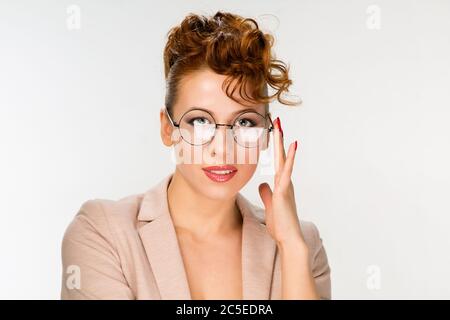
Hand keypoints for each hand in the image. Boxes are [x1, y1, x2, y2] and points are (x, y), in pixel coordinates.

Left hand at [258, 117, 305, 246]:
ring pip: (284, 159)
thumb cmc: (280, 224)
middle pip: (281, 155)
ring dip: (282, 142)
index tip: (273, 132)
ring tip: (280, 126)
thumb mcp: (270, 206)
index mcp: (281, 184)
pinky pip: (286, 171)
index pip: (277, 161)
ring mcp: (285, 185)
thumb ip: (267, 194)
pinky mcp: (284, 191)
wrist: (288, 238)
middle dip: (278, 138)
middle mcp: (285, 182)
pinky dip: (290, 158)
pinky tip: (292, 145)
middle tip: (277, 120)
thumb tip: (263, 184)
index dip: (275, 147)